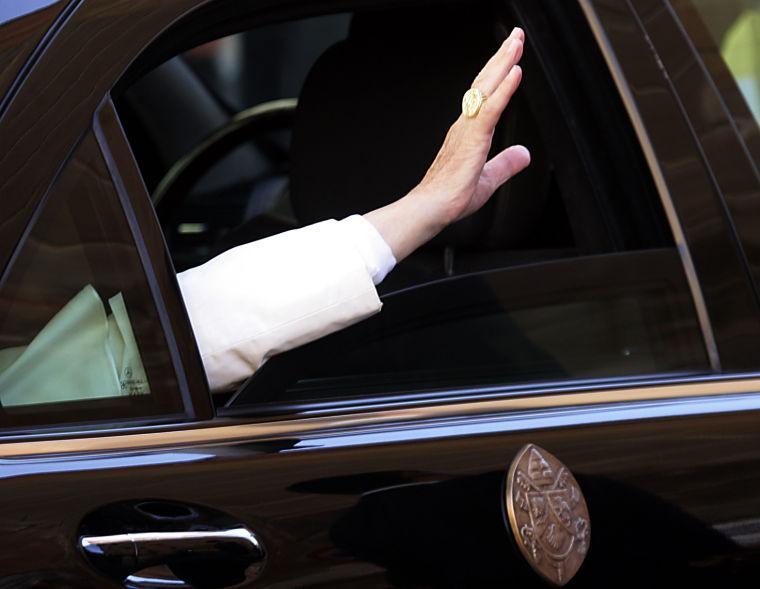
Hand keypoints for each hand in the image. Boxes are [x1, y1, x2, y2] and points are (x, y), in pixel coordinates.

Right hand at [365, 28, 529, 261]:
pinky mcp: (472, 139)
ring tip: (516, 43)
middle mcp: (466, 125)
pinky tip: (515, 72)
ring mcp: (468, 129)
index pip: (486, 96)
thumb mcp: (488, 180)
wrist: (431, 209)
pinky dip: (504, 89)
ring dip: (503, 63)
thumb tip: (524, 154)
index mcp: (469, 133)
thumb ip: (506, 164)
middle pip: (486, 84)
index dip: (499, 74)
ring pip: (487, 89)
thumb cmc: (450, 198)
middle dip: (502, 58)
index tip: (512, 55)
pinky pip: (491, 109)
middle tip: (517, 36)